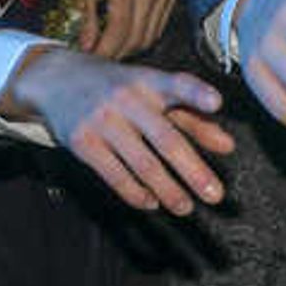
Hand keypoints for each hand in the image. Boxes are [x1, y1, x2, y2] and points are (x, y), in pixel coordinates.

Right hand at [6, 47, 236, 212]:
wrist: (56, 78)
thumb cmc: (120, 89)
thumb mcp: (154, 95)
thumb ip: (194, 119)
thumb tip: (228, 147)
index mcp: (150, 82)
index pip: (177, 84)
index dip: (197, 93)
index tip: (217, 102)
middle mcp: (126, 98)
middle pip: (165, 138)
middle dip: (193, 170)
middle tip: (215, 195)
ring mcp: (102, 120)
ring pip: (142, 162)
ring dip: (167, 189)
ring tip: (185, 207)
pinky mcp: (81, 141)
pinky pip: (113, 174)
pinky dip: (134, 192)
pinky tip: (151, 202)